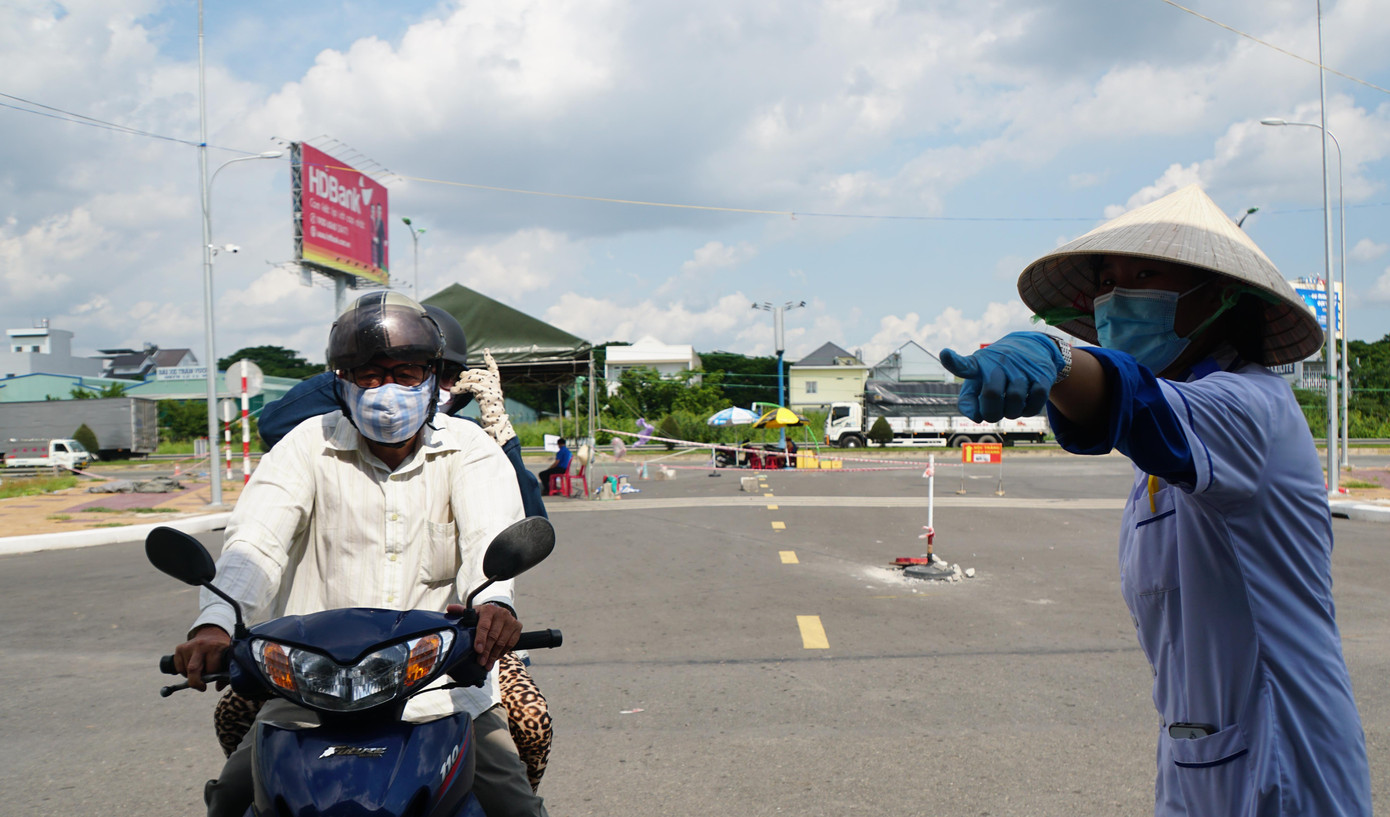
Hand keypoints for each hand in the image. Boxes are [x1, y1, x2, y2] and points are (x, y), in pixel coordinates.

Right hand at [173, 624, 231, 691]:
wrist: (212, 634)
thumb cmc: (220, 651)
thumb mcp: (227, 659)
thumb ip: (226, 675)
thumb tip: (218, 688)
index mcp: (216, 647)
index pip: (211, 668)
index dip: (212, 676)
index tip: (215, 680)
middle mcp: (201, 645)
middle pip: (193, 670)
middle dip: (196, 682)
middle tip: (202, 686)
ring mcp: (189, 646)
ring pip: (186, 670)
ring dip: (192, 675)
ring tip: (200, 670)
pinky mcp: (180, 648)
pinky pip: (179, 668)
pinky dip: (184, 672)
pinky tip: (192, 666)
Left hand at [446, 602, 520, 670]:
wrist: (499, 612)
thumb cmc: (483, 616)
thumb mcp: (473, 613)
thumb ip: (461, 612)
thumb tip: (450, 609)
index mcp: (488, 609)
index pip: (484, 626)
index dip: (481, 639)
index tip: (477, 650)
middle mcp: (501, 613)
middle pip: (493, 636)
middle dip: (487, 651)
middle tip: (481, 662)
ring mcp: (511, 620)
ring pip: (502, 642)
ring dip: (494, 655)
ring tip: (487, 664)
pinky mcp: (518, 626)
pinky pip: (511, 643)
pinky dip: (503, 652)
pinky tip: (496, 658)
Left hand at [452, 350, 515, 444]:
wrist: (495, 418)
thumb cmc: (489, 410)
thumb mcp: (485, 395)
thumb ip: (478, 387)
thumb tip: (463, 379)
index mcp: (496, 381)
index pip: (493, 367)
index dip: (489, 358)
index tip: (486, 351)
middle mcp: (494, 382)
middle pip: (477, 372)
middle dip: (466, 374)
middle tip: (459, 379)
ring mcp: (490, 385)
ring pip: (472, 378)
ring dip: (461, 382)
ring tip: (454, 387)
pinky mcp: (484, 391)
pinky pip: (468, 386)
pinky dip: (459, 387)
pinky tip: (453, 390)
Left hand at [939, 331, 1065, 421]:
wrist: (1030, 348)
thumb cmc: (995, 372)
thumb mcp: (977, 381)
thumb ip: (968, 401)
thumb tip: (976, 417)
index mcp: (979, 364)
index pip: (964, 364)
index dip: (953, 361)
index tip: (944, 354)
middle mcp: (999, 362)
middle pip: (992, 394)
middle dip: (991, 413)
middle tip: (993, 413)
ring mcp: (1021, 367)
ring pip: (1015, 400)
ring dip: (1011, 413)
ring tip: (1010, 406)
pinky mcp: (1041, 374)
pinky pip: (1035, 402)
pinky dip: (1028, 410)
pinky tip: (1025, 403)